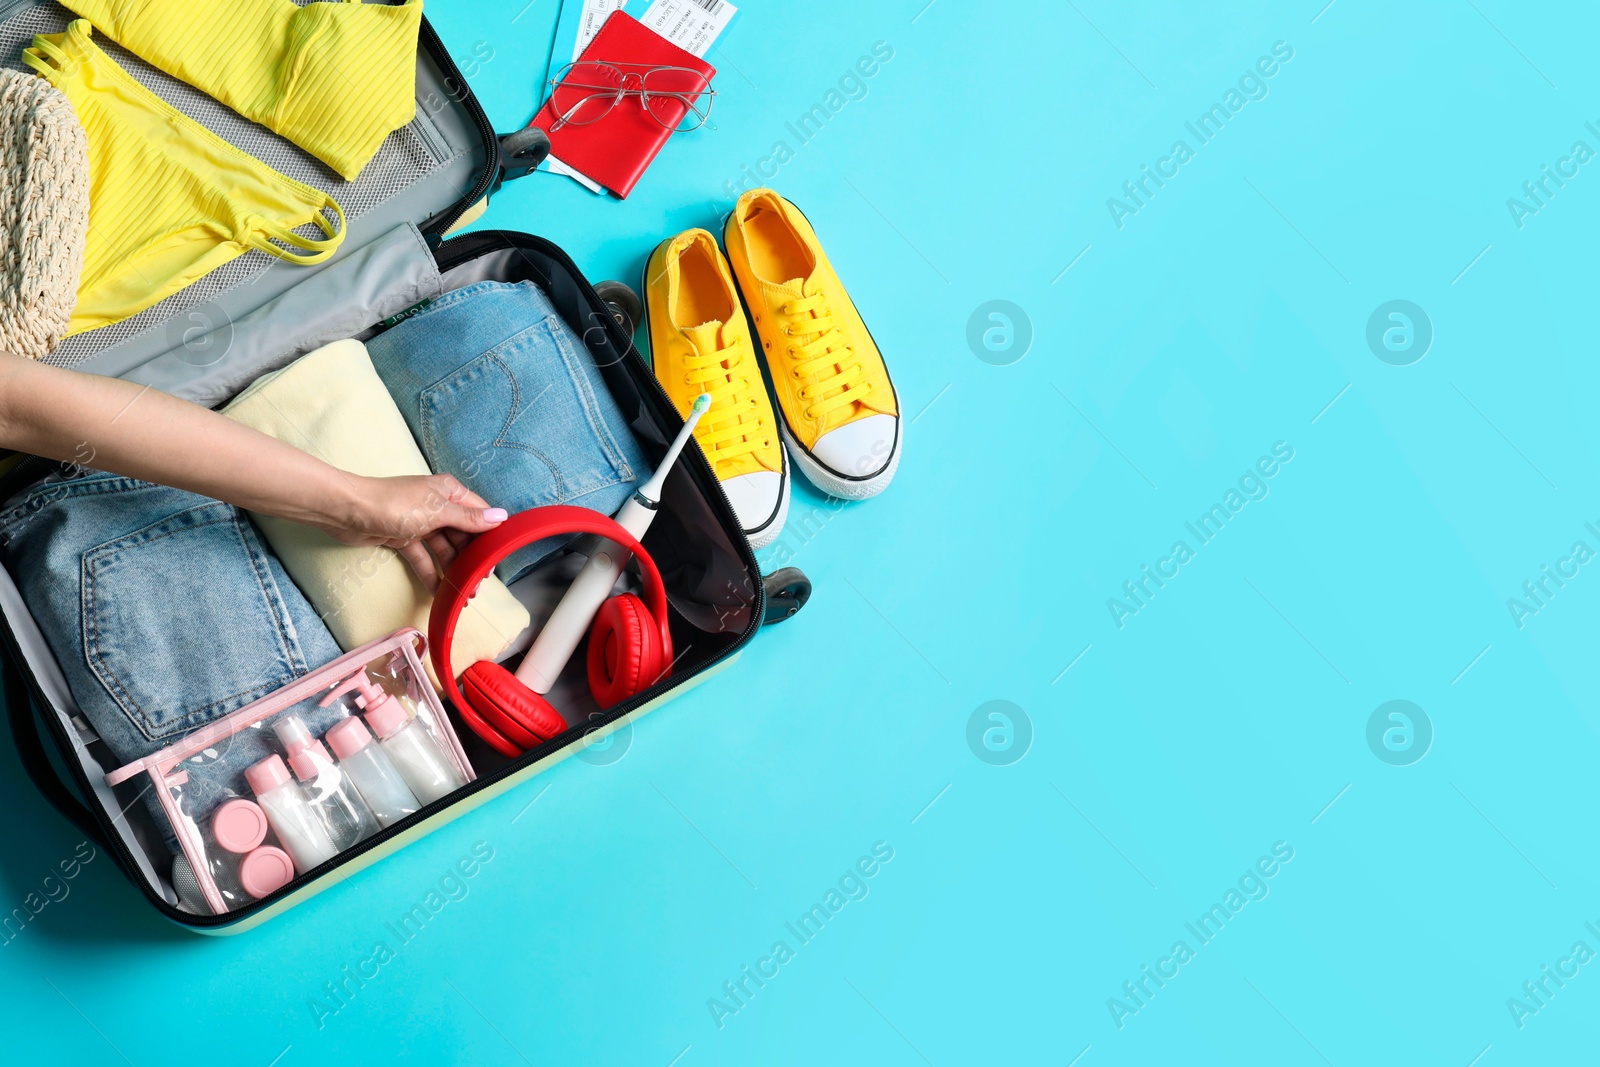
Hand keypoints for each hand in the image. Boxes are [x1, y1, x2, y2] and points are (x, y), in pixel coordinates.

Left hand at [311, 472, 507, 590]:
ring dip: (453, 570)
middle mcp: (437, 506)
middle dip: (471, 559)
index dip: (490, 535)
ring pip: (444, 549)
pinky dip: (431, 574)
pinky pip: (423, 558)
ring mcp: (420, 523)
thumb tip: (501, 517)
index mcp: (449, 492)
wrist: (347, 511)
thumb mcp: (437, 512)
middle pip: (462, 535)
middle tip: (478, 584)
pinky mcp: (404, 538)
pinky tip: (439, 592)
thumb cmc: (394, 504)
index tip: (496, 558)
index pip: (478, 514)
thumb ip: (469, 519)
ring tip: (463, 593)